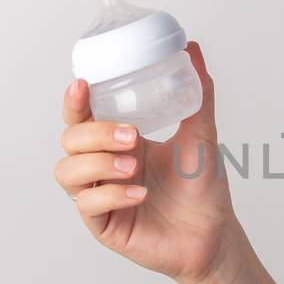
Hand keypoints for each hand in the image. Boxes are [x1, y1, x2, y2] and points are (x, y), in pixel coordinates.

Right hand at [54, 41, 240, 283]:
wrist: (214, 234)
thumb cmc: (203, 188)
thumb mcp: (201, 135)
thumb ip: (198, 95)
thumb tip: (195, 48)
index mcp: (119, 140)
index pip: (82, 115)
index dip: (75, 100)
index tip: (83, 85)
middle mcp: (103, 165)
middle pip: (70, 140)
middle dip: (95, 134)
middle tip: (132, 137)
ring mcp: (99, 196)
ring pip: (68, 172)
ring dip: (97, 164)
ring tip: (133, 167)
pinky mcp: (102, 225)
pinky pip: (87, 206)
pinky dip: (111, 195)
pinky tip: (139, 194)